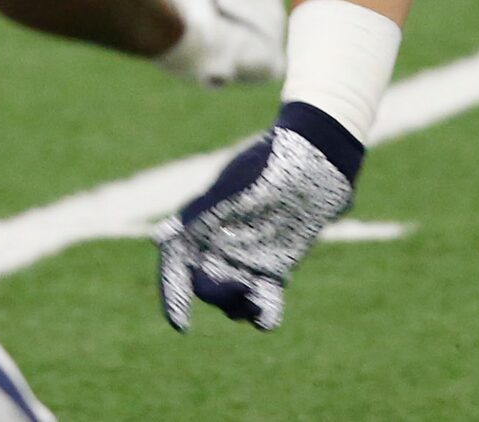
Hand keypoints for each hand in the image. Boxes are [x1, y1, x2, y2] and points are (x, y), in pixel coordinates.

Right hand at [154, 102, 362, 331]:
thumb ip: (202, 211)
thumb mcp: (234, 181)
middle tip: (241, 287)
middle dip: (216, 294)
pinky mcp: (275, 269)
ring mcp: (247, 258)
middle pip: (204, 285)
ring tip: (254, 300)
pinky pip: (263, 303)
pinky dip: (262, 315)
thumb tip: (162, 238)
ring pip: (231, 300)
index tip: (181, 323)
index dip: (172, 294)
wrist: (316, 154)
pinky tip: (266, 316)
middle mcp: (219, 244)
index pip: (174, 262)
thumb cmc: (273, 160)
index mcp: (201, 220)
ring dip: (236, 308)